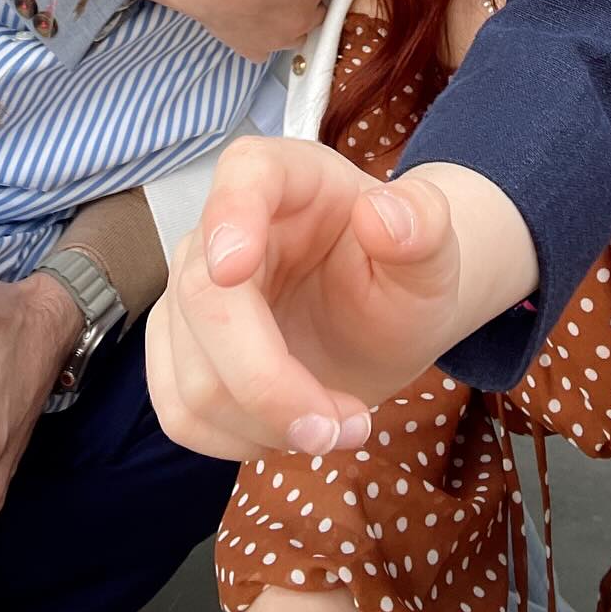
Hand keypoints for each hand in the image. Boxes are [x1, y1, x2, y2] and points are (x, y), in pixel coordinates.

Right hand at [140, 0, 332, 59]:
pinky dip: (264, 40)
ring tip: (273, 12)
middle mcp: (303, 20)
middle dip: (307, 0)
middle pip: (318, 12)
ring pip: (298, 36)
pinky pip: (267, 50)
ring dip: (291, 24)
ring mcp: (280, 41)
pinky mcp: (256, 52)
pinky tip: (253, 28)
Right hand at [145, 137, 535, 460]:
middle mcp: (224, 226)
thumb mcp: (434, 252)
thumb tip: (382, 215)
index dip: (229, 214)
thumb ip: (424, 224)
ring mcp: (191, 289)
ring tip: (338, 426)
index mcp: (291, 178)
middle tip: (345, 427)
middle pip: (205, 301)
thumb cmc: (402, 275)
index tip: (234, 269)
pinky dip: (239, 439)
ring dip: (267, 425)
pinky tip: (290, 430)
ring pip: (191, 375)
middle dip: (269, 384)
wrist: (382, 322)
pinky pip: (180, 410)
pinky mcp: (177, 348)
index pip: (244, 172)